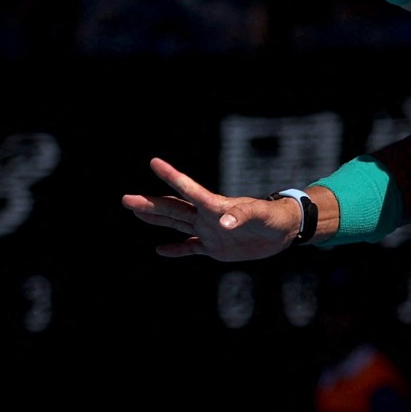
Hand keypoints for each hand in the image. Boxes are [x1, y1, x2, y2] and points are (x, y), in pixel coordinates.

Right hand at [121, 157, 297, 261]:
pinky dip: (175, 249)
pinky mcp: (215, 248)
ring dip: (156, 219)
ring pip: (176, 224)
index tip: (154, 162)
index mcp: (215, 205)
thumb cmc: (274, 217)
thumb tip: (221, 225)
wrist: (284, 231)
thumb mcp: (260, 215)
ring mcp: (209, 231)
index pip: (188, 189)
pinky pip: (190, 248)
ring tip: (135, 211)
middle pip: (173, 208)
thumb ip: (240, 217)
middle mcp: (207, 216)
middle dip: (150, 204)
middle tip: (126, 199)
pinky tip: (160, 249)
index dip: (171, 175)